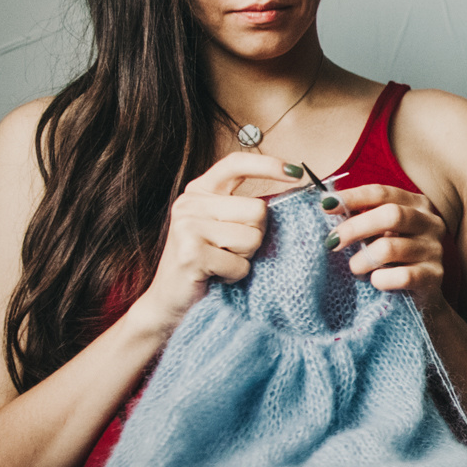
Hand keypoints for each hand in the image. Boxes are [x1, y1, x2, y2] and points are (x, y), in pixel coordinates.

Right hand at [131, 152, 308, 332]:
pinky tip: (217, 277)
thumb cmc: (206, 265)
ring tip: (222, 264)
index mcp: (200, 191)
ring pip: (252, 238)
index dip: (268, 165)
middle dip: (256, 236)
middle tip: (231, 251)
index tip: (297, 172)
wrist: (169, 303)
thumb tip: (293, 194)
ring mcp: (187, 226)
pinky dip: (236, 275)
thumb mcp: (224, 228)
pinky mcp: (191, 253)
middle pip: (258, 210)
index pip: (236, 164)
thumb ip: (246, 210)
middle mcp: (190, 203)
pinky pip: (241, 264)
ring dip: (245, 258)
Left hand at [325, 182, 454, 312]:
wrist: (419, 297)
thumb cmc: (393, 259)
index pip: (383, 193)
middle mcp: (430, 223)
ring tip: (355, 268)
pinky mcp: (434, 276)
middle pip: (391, 215)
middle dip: (355, 227)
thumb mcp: (380, 233)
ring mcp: (435, 249)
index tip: (325, 205)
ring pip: (390, 248)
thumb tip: (328, 205)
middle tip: (333, 241)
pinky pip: (401, 276)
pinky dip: (381, 280)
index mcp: (417, 204)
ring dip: (363, 260)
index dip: (353, 197)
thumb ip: (361, 218)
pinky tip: (375, 282)